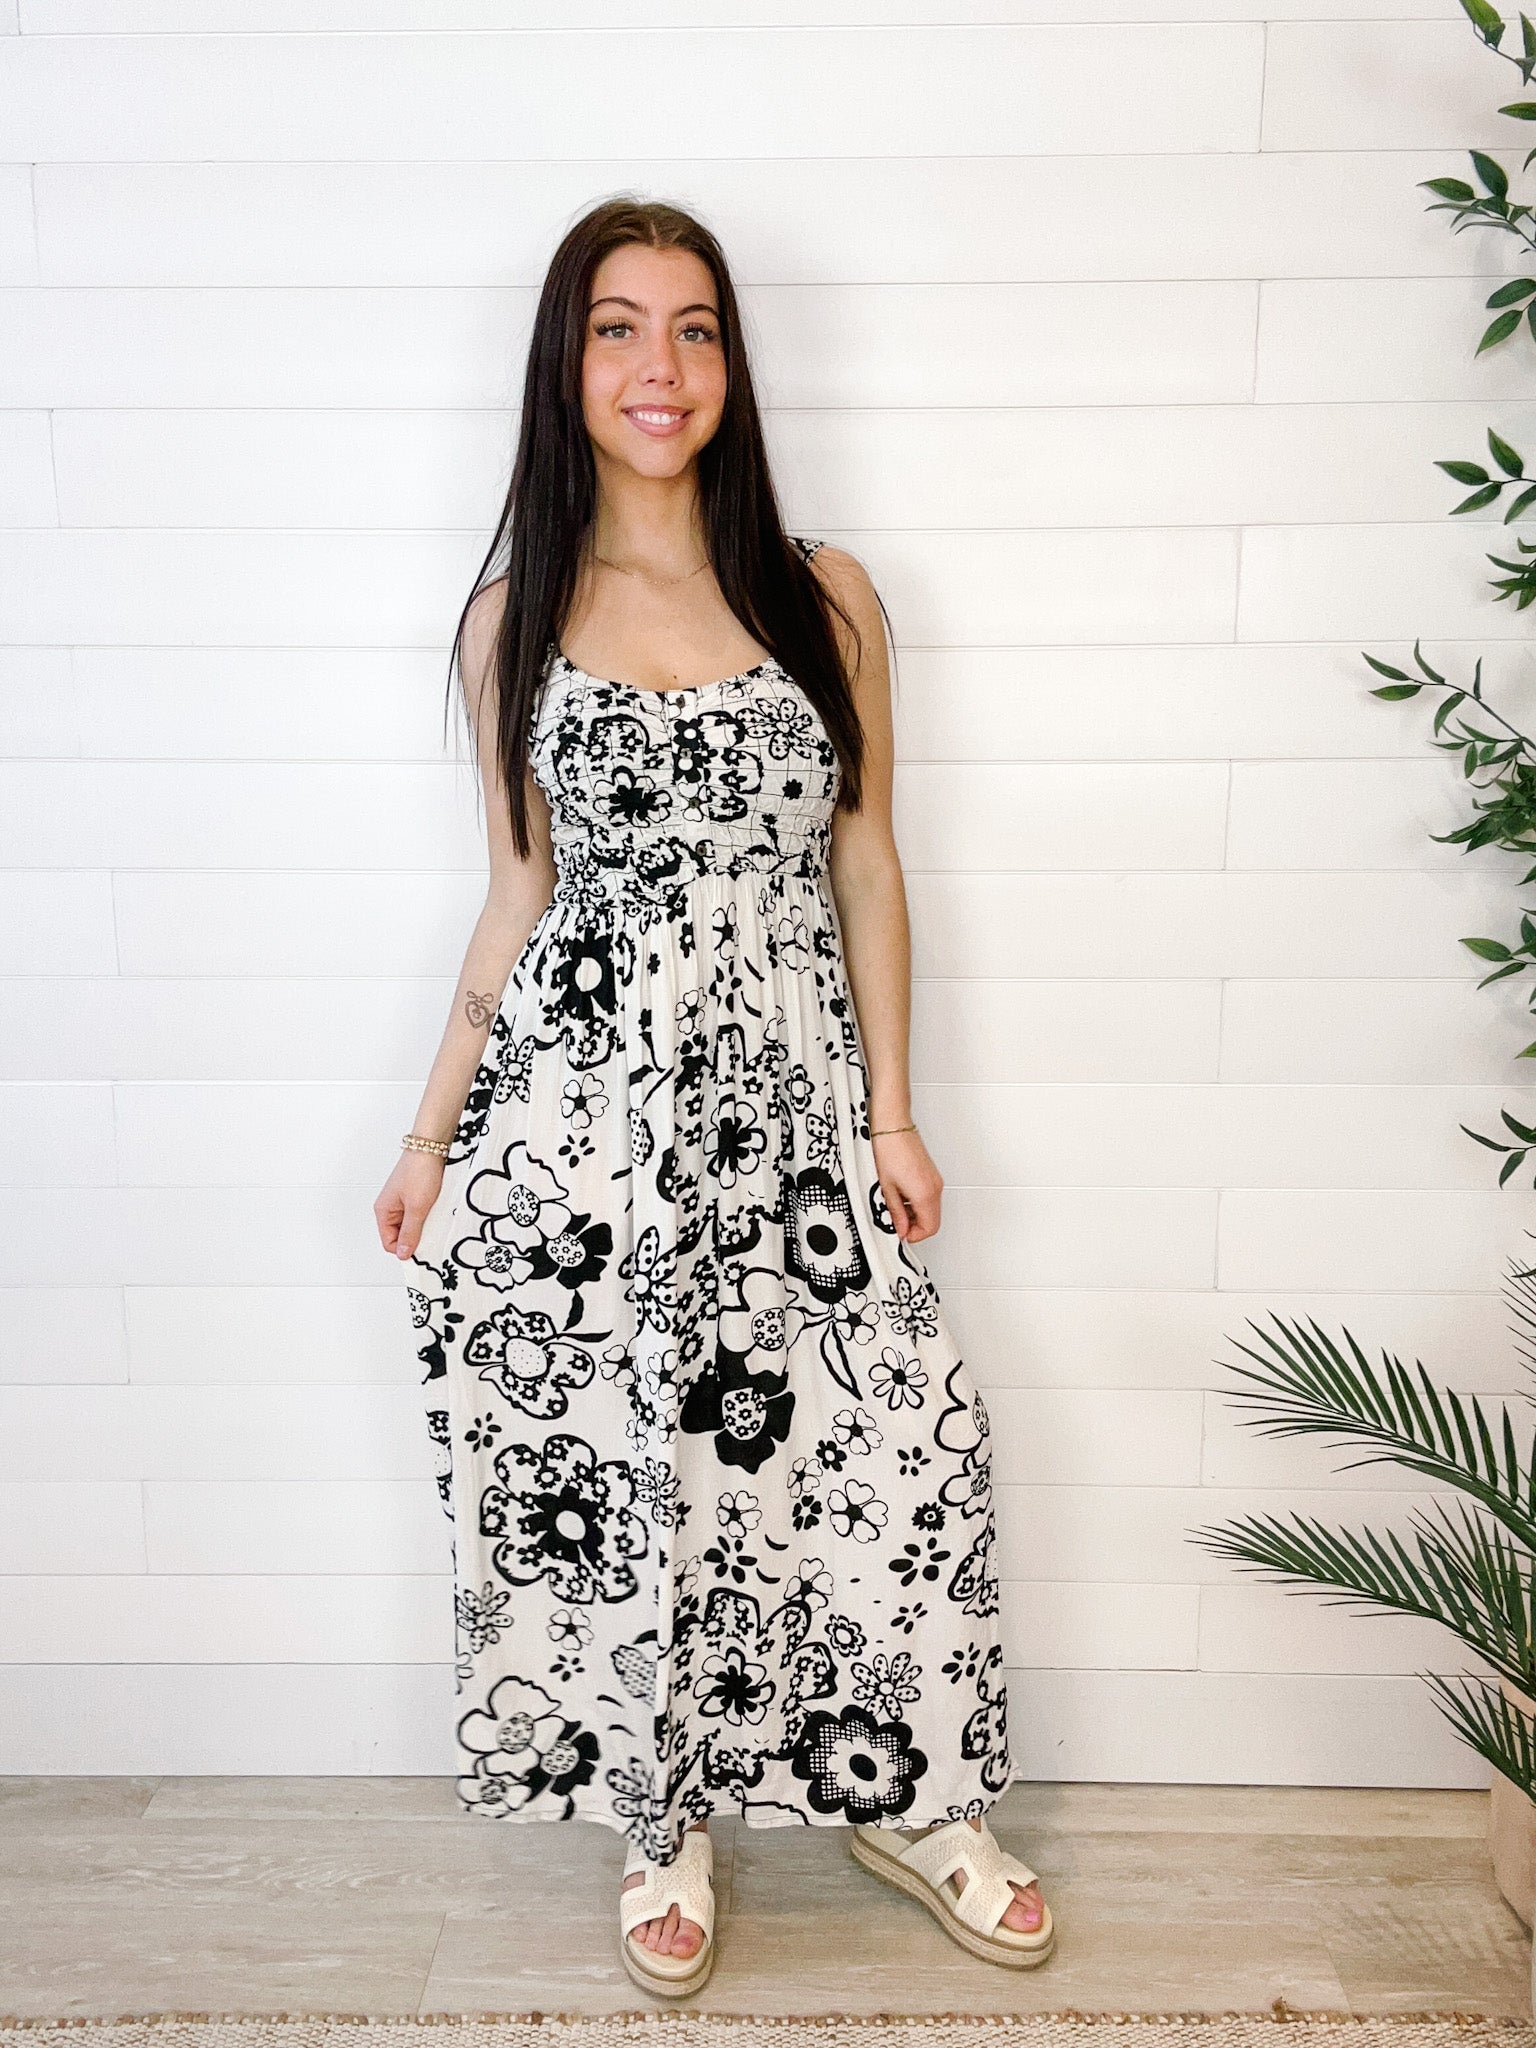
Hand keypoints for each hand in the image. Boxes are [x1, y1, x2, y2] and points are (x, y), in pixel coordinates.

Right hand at [374, 1150, 445, 1260]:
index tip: (422, 1249)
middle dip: (416, 1237)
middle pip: (400, 1236)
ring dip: (424, 1226)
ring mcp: (402, 1202)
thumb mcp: (417, 1207)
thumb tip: (403, 1253)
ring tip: (433, 1217)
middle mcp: (390, 1207)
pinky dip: (428, 1216)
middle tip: (430, 1231)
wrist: (431, 1147)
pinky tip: (436, 1211)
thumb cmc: (419, 1171)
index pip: (389, 1243)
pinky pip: (419, 1215)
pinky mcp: (415, 1196)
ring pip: (412, 1226)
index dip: (405, 1249)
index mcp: (383, 1211)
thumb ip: (410, 1232)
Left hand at [872, 1127, 941, 1243]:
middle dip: (914, 1227)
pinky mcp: (931, 1174)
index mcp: (925, 1193)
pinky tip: (900, 1195)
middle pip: (933, 1221)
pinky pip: (929, 1197)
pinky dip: (917, 1203)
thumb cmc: (888, 1150)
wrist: (893, 1126)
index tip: (900, 1234)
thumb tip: (900, 1230)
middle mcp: (935, 1187)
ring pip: (931, 1210)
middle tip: (895, 1223)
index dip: (914, 1236)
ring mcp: (935, 1180)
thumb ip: (895, 1213)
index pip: (930, 1228)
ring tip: (894, 1206)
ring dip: (915, 1215)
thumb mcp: (885, 1188)